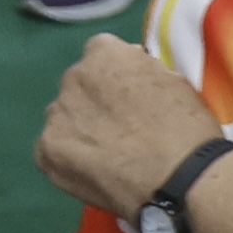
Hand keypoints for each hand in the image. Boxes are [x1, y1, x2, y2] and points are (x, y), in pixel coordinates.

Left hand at [34, 35, 219, 214]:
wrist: (178, 180)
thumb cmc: (187, 131)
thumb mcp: (174, 82)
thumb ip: (142, 71)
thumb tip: (131, 72)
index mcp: (105, 53)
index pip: (101, 54)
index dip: (116, 77)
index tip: (131, 98)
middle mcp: (73, 76)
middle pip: (79, 85)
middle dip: (95, 103)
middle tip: (120, 130)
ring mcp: (56, 114)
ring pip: (65, 117)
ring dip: (80, 129)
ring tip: (108, 156)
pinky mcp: (45, 150)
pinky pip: (53, 149)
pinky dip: (69, 159)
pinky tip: (94, 172)